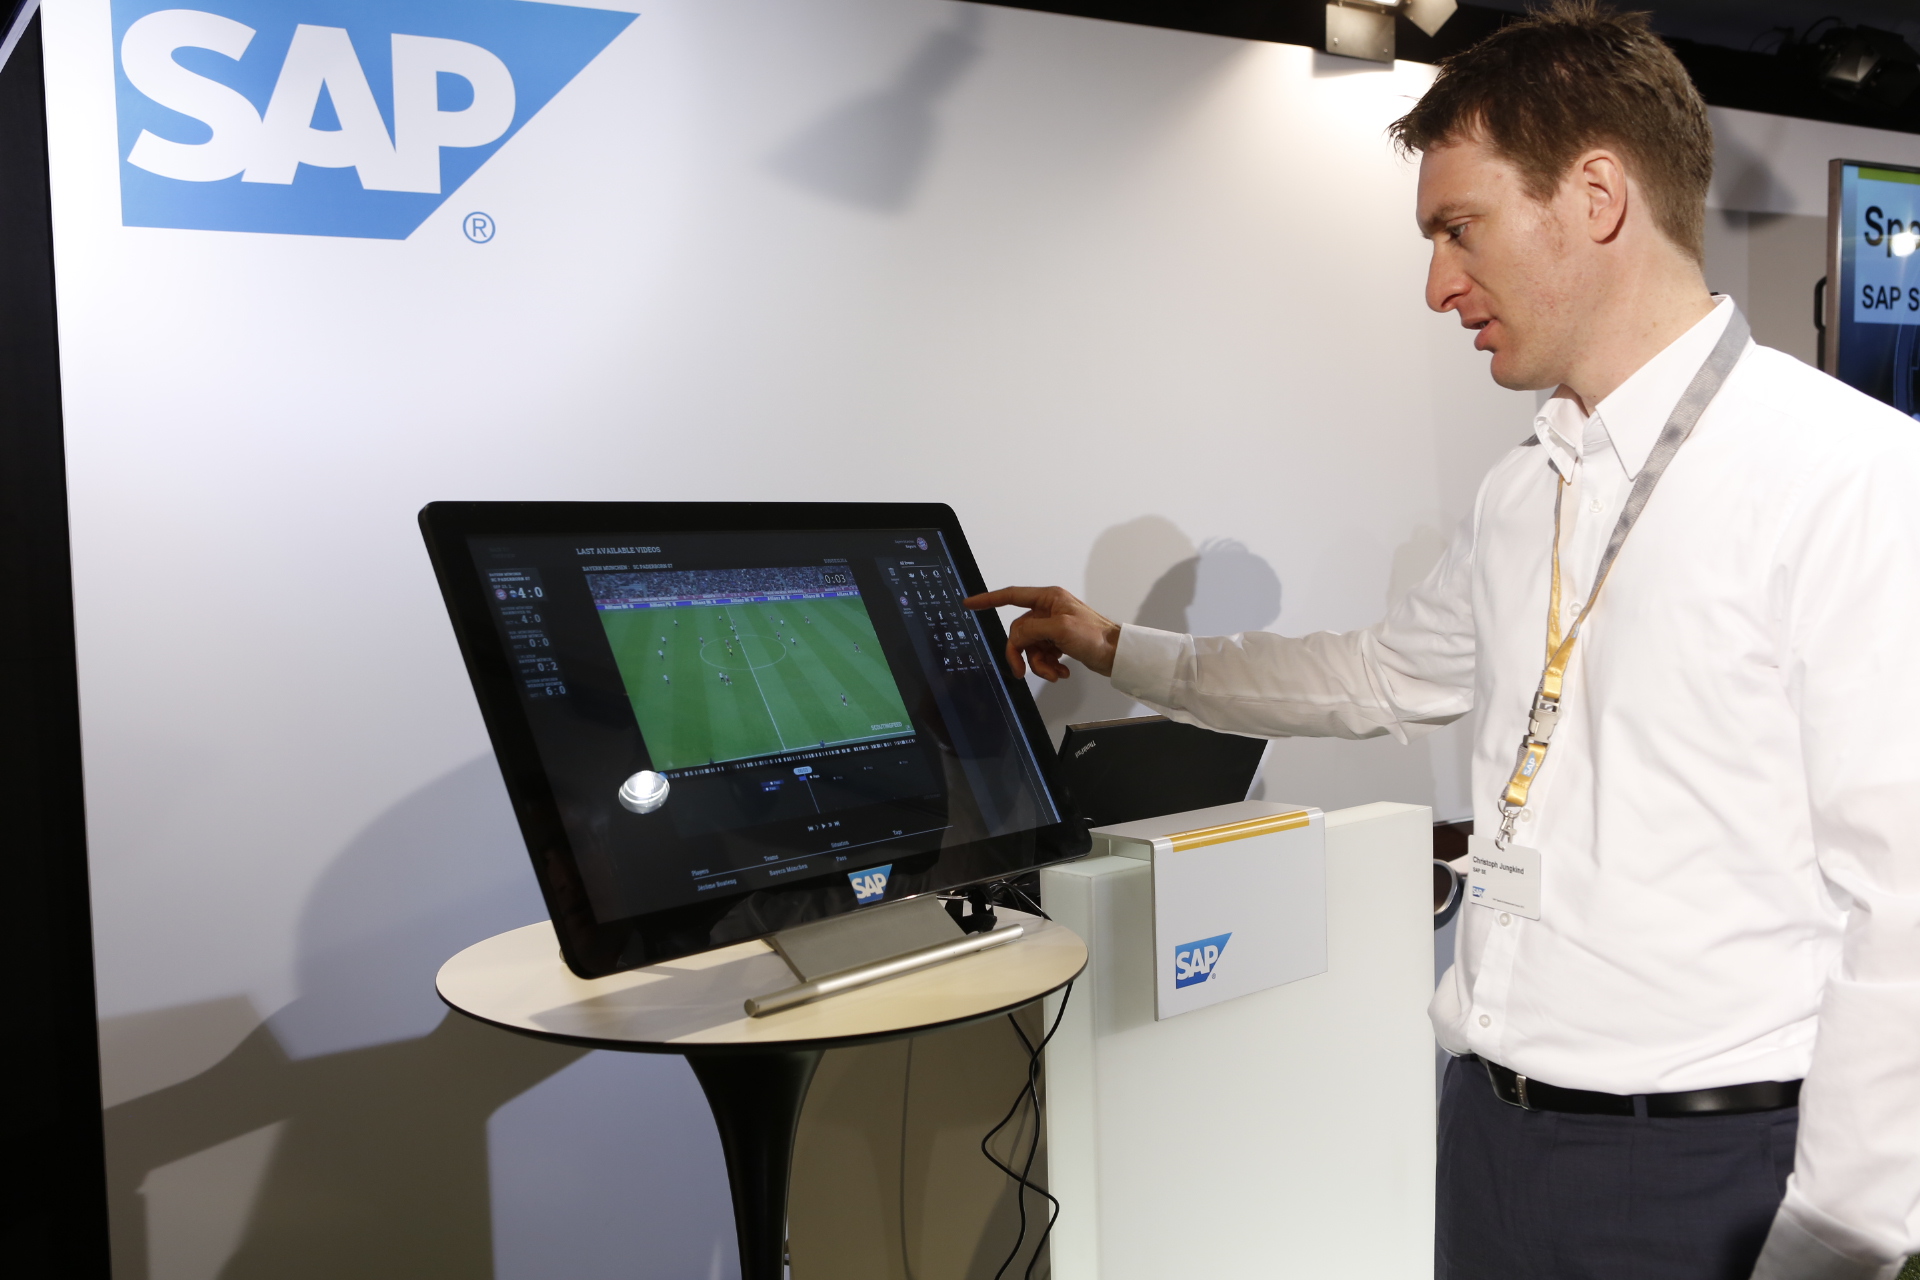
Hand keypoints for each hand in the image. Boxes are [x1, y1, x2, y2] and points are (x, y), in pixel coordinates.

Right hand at [963, 586, 1121, 680]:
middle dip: (1023, 654)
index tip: (969, 603)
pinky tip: (1062, 670)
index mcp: (1048, 598)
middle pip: (1019, 632)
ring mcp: (1053, 627)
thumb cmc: (1095, 636)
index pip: (1010, 596)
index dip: (987, 600)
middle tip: (1023, 671)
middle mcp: (1048, 609)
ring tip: (1055, 672)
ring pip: (1030, 647)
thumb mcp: (1059, 629)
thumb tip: (1016, 639)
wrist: (1116, 655)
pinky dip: (1050, 666)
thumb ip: (1031, 630)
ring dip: (1040, 664)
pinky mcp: (1059, 642)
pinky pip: (1042, 655)